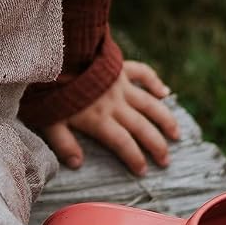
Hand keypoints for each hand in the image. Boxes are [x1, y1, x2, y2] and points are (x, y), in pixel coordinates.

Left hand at [41, 60, 179, 176]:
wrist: (57, 53)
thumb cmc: (49, 90)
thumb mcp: (49, 120)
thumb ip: (63, 143)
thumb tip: (77, 164)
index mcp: (98, 119)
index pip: (123, 143)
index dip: (135, 158)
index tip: (143, 171)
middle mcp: (115, 104)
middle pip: (141, 128)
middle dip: (156, 146)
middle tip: (166, 161)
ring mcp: (120, 85)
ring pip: (149, 104)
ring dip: (165, 120)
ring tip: (176, 135)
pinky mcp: (120, 67)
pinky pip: (143, 73)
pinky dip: (155, 82)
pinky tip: (165, 92)